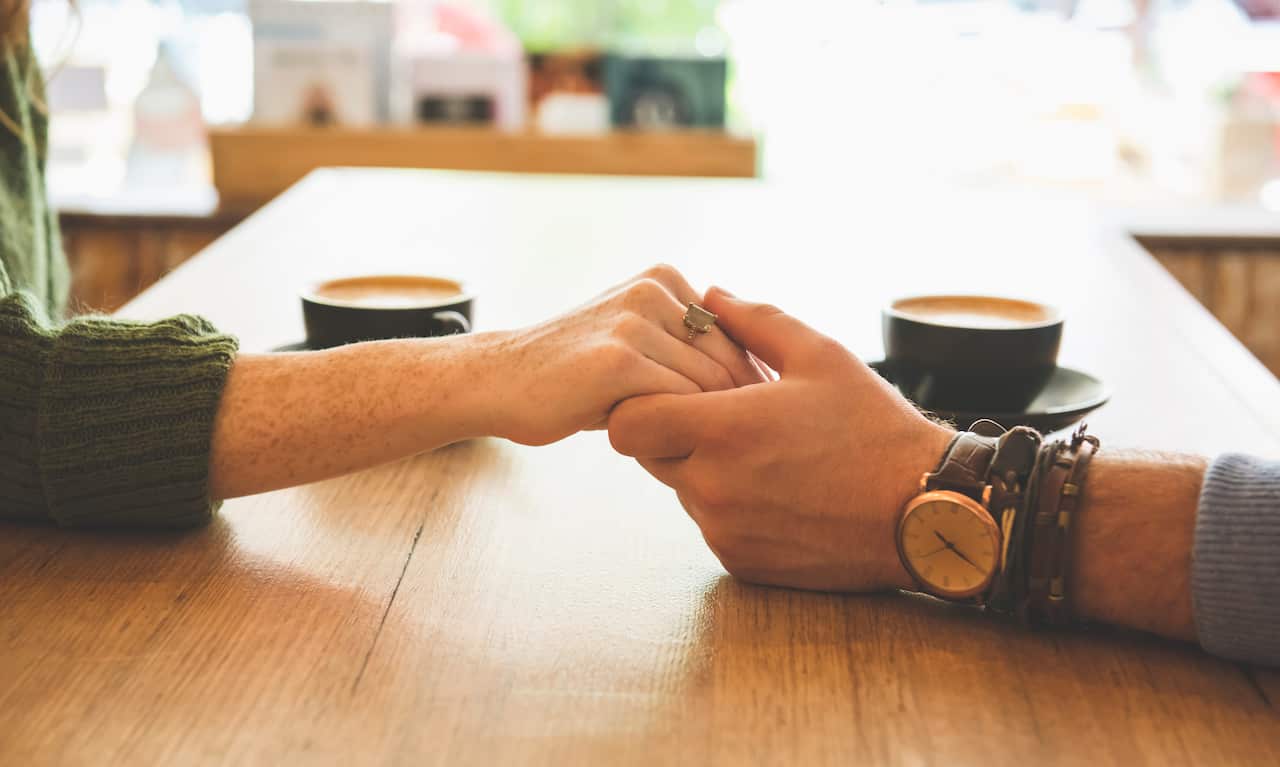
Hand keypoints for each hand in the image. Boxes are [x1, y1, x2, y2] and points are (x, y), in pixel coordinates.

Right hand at [479, 266, 766, 446]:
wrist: (502, 380)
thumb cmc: (577, 375)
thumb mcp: (637, 341)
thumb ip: (688, 346)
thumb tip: (765, 380)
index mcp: (665, 279)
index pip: (736, 335)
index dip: (750, 384)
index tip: (753, 425)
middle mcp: (654, 290)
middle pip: (729, 359)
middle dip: (738, 408)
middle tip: (738, 450)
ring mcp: (634, 322)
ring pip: (708, 385)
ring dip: (709, 425)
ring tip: (698, 452)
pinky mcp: (618, 360)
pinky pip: (679, 402)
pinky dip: (681, 432)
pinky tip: (667, 449)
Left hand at [608, 287, 953, 591]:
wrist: (926, 513)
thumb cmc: (875, 428)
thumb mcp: (821, 356)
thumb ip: (755, 320)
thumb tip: (710, 294)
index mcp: (723, 430)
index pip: (628, 423)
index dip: (639, 404)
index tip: (671, 391)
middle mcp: (713, 487)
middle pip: (649, 455)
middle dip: (674, 431)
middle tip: (726, 415)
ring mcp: (724, 530)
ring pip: (682, 489)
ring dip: (704, 468)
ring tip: (765, 453)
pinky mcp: (740, 562)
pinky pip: (711, 525)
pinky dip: (731, 505)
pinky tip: (780, 490)